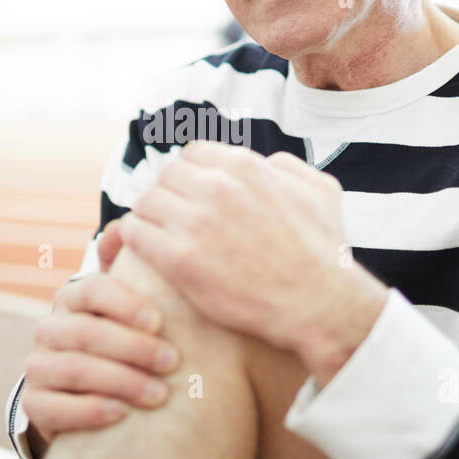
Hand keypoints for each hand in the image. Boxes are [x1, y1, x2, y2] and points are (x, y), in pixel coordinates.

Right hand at [21, 220, 179, 443]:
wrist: (92, 391)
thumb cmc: (125, 339)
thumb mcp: (131, 305)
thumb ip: (130, 268)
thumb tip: (121, 226)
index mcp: (73, 298)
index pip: (93, 290)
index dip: (125, 304)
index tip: (160, 322)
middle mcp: (50, 328)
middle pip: (86, 333)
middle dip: (132, 348)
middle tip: (172, 362)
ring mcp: (38, 366)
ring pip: (74, 370)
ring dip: (120, 381)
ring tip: (159, 394)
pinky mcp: (35, 403)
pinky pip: (54, 407)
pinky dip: (89, 411)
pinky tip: (120, 414)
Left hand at [118, 141, 387, 382]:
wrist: (319, 303)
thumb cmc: (323, 252)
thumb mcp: (321, 191)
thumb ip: (289, 166)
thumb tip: (268, 162)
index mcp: (244, 166)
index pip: (193, 155)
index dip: (191, 176)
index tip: (192, 197)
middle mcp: (216, 187)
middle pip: (166, 176)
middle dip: (169, 195)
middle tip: (173, 219)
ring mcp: (195, 222)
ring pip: (146, 202)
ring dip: (150, 217)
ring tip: (158, 236)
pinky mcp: (179, 260)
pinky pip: (135, 233)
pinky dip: (135, 238)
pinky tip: (147, 250)